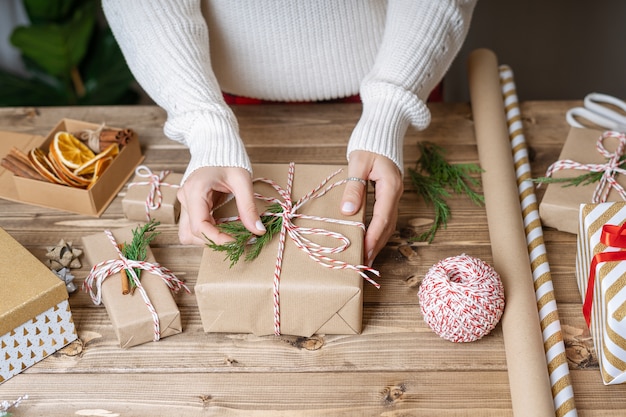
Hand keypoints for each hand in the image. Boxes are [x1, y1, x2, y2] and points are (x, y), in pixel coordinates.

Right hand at [176, 166, 265, 244]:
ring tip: (229, 233)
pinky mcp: (190, 204)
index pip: (200, 226)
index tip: (238, 242)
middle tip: (236, 238)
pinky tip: (223, 226)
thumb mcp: (242, 181)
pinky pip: (194, 225)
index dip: (218, 239)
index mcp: (195, 191)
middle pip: (190, 234)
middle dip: (213, 240)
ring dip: (207, 238)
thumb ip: (248, 207)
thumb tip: (258, 231)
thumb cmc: (229, 158)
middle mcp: (185, 198)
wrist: (216, 143)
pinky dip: (207, 231)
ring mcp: (185, 202)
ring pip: (188, 233)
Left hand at [341, 150, 402, 266]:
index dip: (373, 236)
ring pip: (389, 223)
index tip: (364, 251)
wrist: (381, 134)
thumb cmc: (369, 145)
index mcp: (390, 185)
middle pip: (388, 225)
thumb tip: (348, 212)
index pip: (383, 217)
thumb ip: (354, 187)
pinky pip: (386, 217)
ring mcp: (394, 195)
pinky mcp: (389, 196)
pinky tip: (369, 241)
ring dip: (378, 241)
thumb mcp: (358, 162)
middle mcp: (396, 193)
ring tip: (366, 257)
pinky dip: (378, 232)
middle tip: (364, 262)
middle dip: (377, 245)